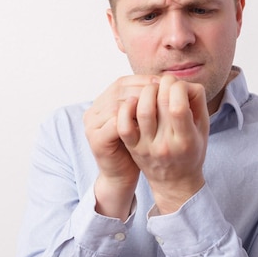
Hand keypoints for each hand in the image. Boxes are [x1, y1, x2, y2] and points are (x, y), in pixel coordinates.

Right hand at [83, 75, 157, 217]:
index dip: (143, 80)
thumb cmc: (135, 145)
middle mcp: (93, 110)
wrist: (122, 175)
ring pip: (118, 105)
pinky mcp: (96, 139)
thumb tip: (166, 81)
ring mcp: (92, 125)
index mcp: (102, 101)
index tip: (163, 83)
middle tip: (163, 91)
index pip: (123, 82)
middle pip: (119, 90)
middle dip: (144, 89)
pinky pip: (115, 123)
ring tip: (160, 104)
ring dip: (140, 103)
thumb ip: (145, 101)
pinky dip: (133, 120)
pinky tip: (150, 122)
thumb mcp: (140, 119)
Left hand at [117, 75, 209, 213]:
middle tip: (165, 83)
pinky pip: (124, 125)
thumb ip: (197, 103)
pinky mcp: (133, 147)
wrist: (175, 182)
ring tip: (152, 90)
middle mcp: (166, 145)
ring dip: (146, 91)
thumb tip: (184, 82)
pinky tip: (135, 101)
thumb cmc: (191, 151)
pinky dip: (127, 108)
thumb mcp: (203, 129)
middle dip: (163, 84)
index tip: (179, 86)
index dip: (178, 87)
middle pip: (160, 103)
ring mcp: (147, 147)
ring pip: (142, 110)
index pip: (178, 106)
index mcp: (186, 140)